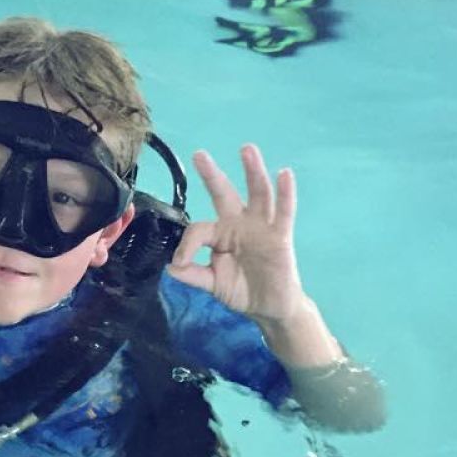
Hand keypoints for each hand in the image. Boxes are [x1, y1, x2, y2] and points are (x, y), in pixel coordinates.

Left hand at [166, 144, 305, 322]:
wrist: (269, 307)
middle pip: (225, 194)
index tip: (180, 263)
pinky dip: (286, 193)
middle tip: (199, 155)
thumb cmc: (241, 290)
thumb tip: (170, 268)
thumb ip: (193, 275)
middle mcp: (239, 224)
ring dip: (253, 171)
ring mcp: (261, 227)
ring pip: (258, 194)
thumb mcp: (212, 284)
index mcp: (220, 234)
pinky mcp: (280, 236)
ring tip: (246, 149)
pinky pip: (284, 212)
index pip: (199, 230)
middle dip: (212, 175)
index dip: (187, 245)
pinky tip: (284, 174)